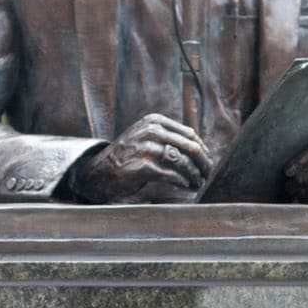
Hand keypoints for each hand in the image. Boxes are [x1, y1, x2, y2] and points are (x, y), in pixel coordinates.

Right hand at [71, 115, 211, 203]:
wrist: (100, 170)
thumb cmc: (128, 155)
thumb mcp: (146, 137)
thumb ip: (168, 137)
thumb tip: (200, 149)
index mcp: (155, 121)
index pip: (190, 135)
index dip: (203, 150)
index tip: (207, 162)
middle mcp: (152, 131)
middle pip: (190, 147)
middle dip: (203, 163)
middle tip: (208, 174)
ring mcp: (147, 149)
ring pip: (183, 162)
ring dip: (195, 174)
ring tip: (198, 182)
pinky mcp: (144, 167)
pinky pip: (172, 175)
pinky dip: (183, 182)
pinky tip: (186, 186)